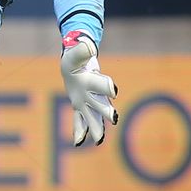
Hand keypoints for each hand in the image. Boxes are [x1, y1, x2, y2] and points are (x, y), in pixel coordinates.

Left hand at [60, 31, 117, 145]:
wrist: (77, 65)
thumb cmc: (77, 58)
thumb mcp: (77, 53)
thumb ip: (83, 50)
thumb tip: (89, 47)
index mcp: (93, 80)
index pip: (102, 84)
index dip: (107, 87)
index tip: (114, 92)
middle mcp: (92, 94)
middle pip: (100, 103)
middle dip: (106, 111)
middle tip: (114, 119)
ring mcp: (87, 102)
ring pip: (93, 117)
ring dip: (96, 128)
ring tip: (98, 141)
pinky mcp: (79, 107)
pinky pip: (80, 121)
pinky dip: (80, 131)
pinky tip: (78, 143)